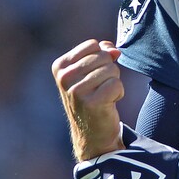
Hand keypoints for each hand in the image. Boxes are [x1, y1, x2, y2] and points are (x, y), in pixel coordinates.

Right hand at [52, 39, 124, 159]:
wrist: (92, 133)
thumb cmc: (93, 97)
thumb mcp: (91, 72)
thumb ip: (102, 54)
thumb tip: (114, 50)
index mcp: (60, 66)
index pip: (93, 45)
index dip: (101, 58)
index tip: (93, 76)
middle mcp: (64, 77)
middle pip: (103, 56)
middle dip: (110, 71)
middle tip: (100, 89)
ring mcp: (76, 90)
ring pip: (112, 69)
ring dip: (114, 83)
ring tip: (103, 96)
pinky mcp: (92, 102)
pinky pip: (117, 84)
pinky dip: (118, 93)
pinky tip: (108, 103)